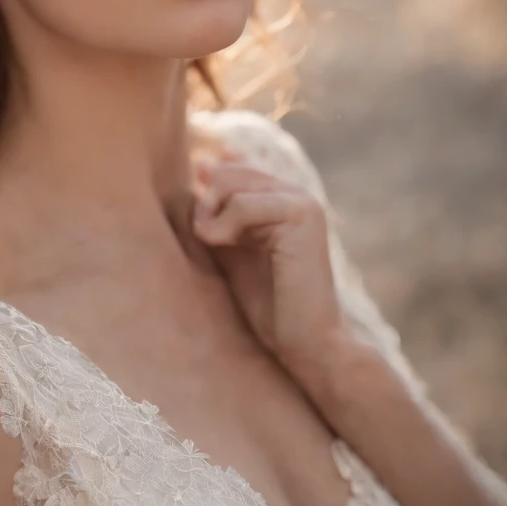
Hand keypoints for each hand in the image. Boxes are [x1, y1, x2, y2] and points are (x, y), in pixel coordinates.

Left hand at [192, 153, 348, 373]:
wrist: (305, 341)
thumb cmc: (268, 302)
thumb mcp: (231, 247)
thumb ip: (216, 212)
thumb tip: (201, 164)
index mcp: (281, 195)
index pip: (228, 169)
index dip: (205, 196)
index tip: (204, 230)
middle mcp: (294, 191)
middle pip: (225, 172)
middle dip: (204, 204)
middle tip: (206, 240)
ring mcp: (301, 199)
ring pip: (229, 182)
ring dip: (209, 215)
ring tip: (214, 244)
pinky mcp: (302, 214)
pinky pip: (241, 204)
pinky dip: (222, 226)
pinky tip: (223, 245)